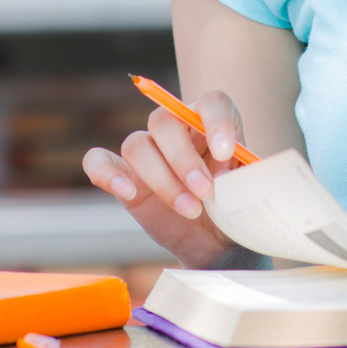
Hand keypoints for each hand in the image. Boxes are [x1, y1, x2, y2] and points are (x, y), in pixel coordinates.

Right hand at [82, 92, 252, 268]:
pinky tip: (127, 192)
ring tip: (191, 209)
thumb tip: (226, 172)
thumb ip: (242, 178)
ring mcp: (147, 152)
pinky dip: (106, 173)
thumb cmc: (234, 209)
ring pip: (137, 144)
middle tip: (207, 191)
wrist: (216, 244)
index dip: (216, 122)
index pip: (211, 103)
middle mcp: (176, 130)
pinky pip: (98, 161)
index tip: (226, 152)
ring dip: (163, 179)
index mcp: (211, 124)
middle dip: (185, 159)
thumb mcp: (248, 192)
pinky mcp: (124, 176)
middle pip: (165, 121)